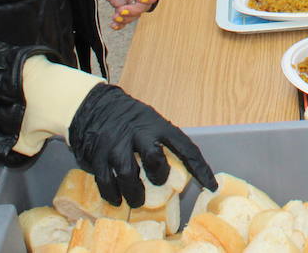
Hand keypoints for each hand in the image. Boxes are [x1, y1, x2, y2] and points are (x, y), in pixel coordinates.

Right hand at [68, 83, 216, 206]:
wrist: (96, 106)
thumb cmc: (131, 119)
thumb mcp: (152, 122)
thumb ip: (163, 142)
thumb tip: (181, 173)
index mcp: (158, 126)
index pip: (185, 147)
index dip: (201, 168)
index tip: (212, 186)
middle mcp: (138, 134)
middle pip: (154, 157)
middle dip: (159, 176)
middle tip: (158, 184)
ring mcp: (116, 144)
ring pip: (128, 174)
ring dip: (134, 193)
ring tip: (137, 201)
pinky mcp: (98, 154)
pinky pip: (106, 180)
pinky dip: (112, 194)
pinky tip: (116, 199)